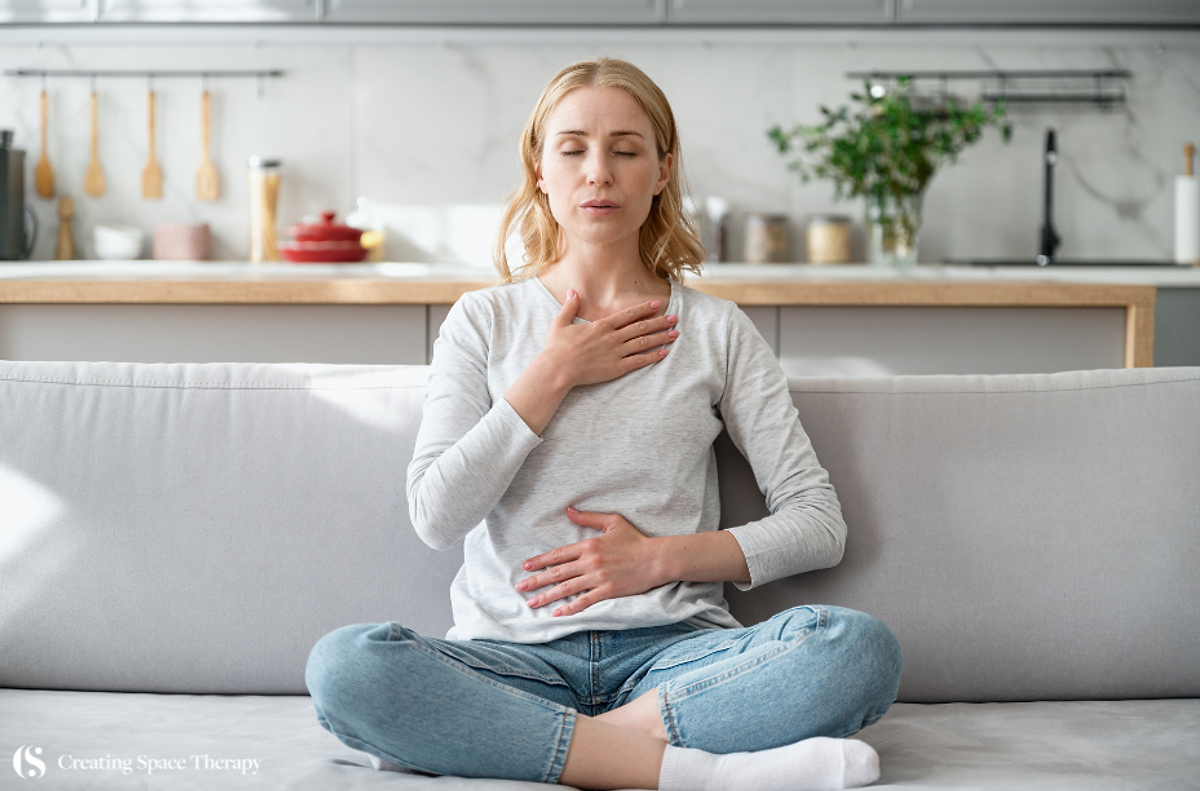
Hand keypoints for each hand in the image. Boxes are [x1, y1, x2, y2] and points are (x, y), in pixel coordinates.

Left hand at [515, 507, 665, 616]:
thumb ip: (589, 518)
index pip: (558, 554)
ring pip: (566, 588)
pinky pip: (584, 601)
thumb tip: (569, 510)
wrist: (656, 558)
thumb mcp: (612, 522)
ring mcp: (598, 578)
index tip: (526, 566)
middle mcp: (590, 562)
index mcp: (589, 545)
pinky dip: (570, 608)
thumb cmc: (635, 539)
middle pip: (557, 572)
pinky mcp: (608, 591)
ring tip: (532, 602)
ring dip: (547, 596)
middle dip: (537, 580)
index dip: (540, 561)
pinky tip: (557, 613)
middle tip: (520, 587)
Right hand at [541, 290, 678, 389]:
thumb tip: (572, 291)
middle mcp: (612, 337)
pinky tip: (664, 352)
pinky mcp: (617, 368)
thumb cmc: (557, 348)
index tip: (657, 304)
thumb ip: (569, 306)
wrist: (557, 369)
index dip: (644, 309)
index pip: (628, 315)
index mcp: (601, 325)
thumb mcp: (560, 323)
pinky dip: (653, 356)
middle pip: (641, 326)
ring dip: (661, 337)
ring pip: (644, 342)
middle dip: (660, 321)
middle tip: (675, 318)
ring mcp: (616, 353)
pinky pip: (639, 361)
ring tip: (675, 333)